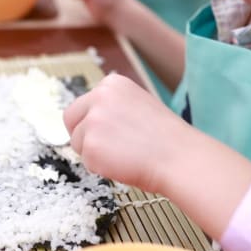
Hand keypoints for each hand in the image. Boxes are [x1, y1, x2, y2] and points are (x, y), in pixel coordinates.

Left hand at [63, 73, 185, 192]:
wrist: (178, 156)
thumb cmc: (164, 137)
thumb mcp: (137, 104)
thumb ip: (112, 106)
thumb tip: (90, 118)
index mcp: (112, 83)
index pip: (84, 102)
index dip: (92, 121)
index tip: (109, 131)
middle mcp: (99, 96)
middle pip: (71, 118)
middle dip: (82, 134)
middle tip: (104, 147)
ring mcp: (93, 120)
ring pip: (78, 142)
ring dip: (94, 152)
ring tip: (123, 154)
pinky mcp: (90, 145)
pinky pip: (86, 161)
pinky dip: (100, 167)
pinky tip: (123, 163)